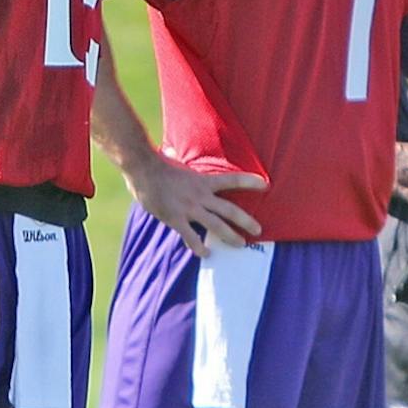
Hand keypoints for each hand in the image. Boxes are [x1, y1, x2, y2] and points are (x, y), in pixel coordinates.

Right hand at [125, 155, 265, 255]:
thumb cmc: (158, 164)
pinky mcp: (176, 218)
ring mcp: (189, 208)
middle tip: (258, 230)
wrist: (142, 169)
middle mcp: (200, 195)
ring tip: (241, 244)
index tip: (265, 185)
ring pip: (216, 225)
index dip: (250, 182)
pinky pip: (191, 237)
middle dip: (246, 221)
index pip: (232, 180)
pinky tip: (206, 254)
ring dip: (230, 236)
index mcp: (204, 180)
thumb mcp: (179, 163)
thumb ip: (184, 165)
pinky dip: (199, 247)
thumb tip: (175, 153)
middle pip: (230, 210)